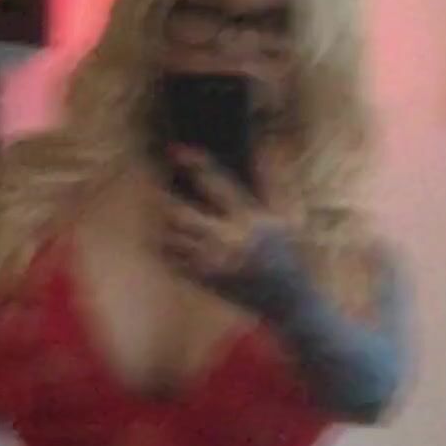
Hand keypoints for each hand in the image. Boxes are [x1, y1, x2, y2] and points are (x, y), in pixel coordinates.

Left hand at [157, 149, 293, 295]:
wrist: (290, 302)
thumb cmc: (289, 254)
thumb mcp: (287, 214)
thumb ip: (271, 178)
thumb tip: (266, 143)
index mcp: (247, 218)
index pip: (215, 183)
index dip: (194, 163)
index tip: (177, 150)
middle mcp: (226, 239)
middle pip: (180, 211)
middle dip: (164, 194)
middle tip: (155, 182)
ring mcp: (211, 261)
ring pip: (170, 235)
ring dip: (160, 218)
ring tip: (156, 205)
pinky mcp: (202, 280)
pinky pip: (170, 258)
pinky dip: (163, 244)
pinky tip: (165, 234)